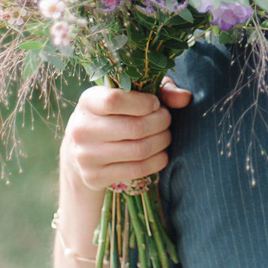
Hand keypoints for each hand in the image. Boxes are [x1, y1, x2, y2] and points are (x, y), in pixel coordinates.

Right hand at [61, 78, 190, 191]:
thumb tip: (185, 98)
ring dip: (162, 142)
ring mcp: (86, 155)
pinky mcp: (94, 177)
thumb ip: (161, 91)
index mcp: (88, 101)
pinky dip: (157, 161)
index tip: (155, 104)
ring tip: (164, 136)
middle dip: (161, 123)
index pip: (115, 100)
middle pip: (135, 127)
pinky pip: (137, 170)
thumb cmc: (116, 113)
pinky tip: (160, 154)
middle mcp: (81, 128)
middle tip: (166, 121)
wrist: (82, 149)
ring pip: (139, 150)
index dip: (144, 102)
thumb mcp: (132, 94)